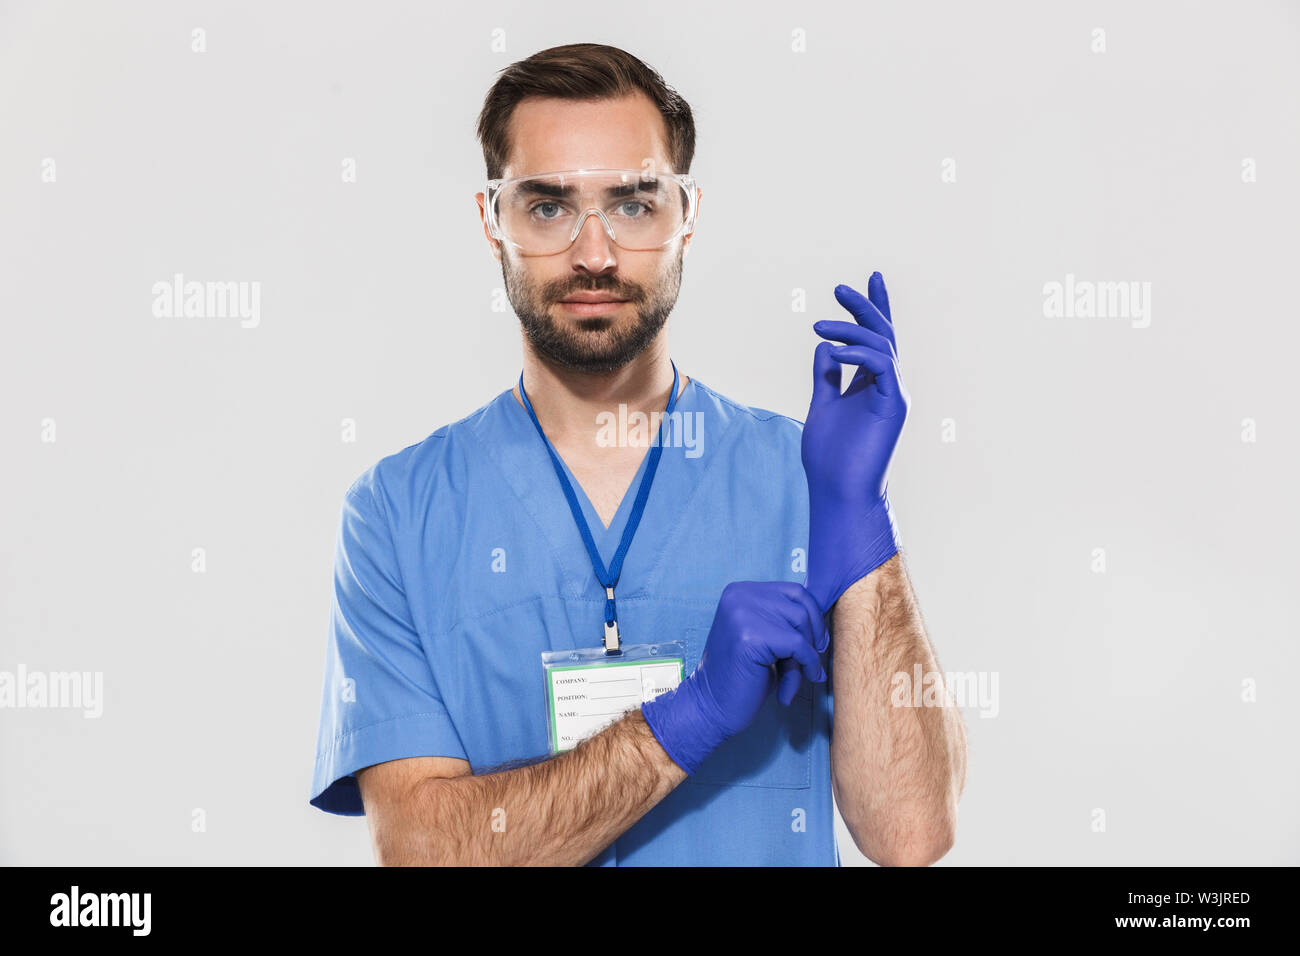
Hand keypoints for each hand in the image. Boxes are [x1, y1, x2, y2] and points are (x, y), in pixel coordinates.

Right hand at [641, 581, 826, 774]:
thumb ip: (785, 621)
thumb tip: (825, 618)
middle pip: (801, 605)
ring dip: (806, 655)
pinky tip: (790, 689)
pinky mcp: (751, 636)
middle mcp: (740, 596)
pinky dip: (805, 666)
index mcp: (740, 591)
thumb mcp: (764, 637)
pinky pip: (798, 645)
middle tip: (808, 664)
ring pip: (801, 623)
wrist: (710, 706)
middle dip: (812, 636)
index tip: (816, 644)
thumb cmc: (740, 676)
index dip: (813, 618)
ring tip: (792, 678)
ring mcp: (743, 613)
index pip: (794, 591)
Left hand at [801, 272, 908, 612]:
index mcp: (871, 385)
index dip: (874, 309)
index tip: (868, 280)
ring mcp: (894, 395)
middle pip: (882, 335)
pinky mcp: (893, 405)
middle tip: (840, 288)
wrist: (838, 491)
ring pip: (882, 346)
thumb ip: (826, 376)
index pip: (874, 340)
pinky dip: (858, 353)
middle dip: (865, 307)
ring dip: (851, 328)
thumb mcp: (822, 405)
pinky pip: (881, 366)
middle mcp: (887, 386)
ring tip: (818, 325)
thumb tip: (825, 346)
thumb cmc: (829, 457)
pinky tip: (834, 349)